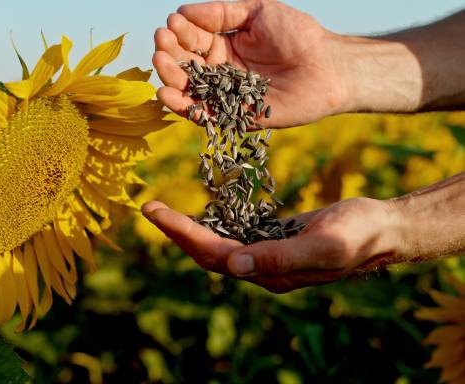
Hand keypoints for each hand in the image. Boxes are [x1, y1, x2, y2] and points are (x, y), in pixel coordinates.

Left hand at [141, 197, 404, 292]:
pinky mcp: (272, 241)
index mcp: (269, 272)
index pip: (213, 255)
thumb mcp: (324, 244)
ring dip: (188, 229)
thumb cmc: (358, 234)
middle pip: (207, 253)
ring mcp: (265, 256)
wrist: (382, 228)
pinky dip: (211, 223)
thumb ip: (279, 257)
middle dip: (175, 232)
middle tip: (148, 207)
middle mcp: (261, 268)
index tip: (155, 212)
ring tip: (163, 210)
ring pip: (216, 245)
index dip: (181, 234)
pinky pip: (233, 235)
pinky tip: (200, 211)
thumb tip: (233, 266)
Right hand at [153, 0, 349, 127]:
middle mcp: (219, 70)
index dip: (178, 32)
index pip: (191, 38)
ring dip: (169, 76)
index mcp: (223, 44)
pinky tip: (166, 94)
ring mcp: (225, 95)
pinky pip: (203, 114)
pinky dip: (182, 107)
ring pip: (187, 88)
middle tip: (161, 42)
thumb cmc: (298, 34)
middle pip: (184, 63)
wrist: (328, 67)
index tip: (170, 24)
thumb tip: (183, 12)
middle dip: (169, 52)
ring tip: (160, 61)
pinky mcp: (233, 116)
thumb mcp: (258, 11)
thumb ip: (221, 12)